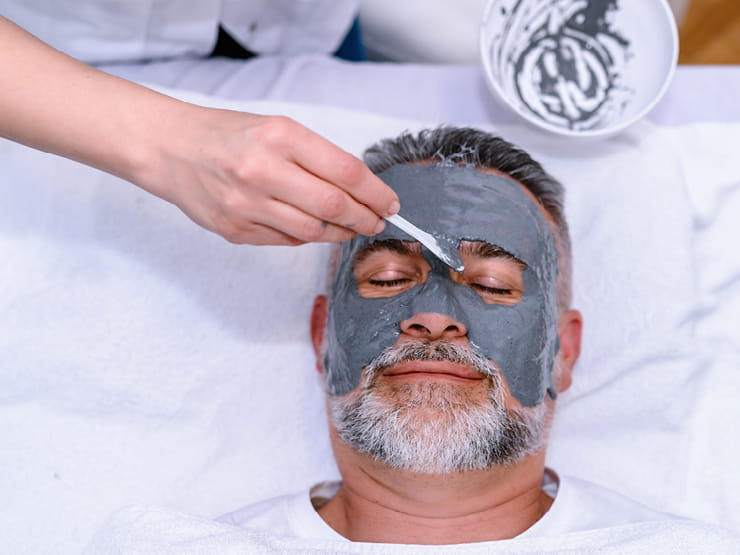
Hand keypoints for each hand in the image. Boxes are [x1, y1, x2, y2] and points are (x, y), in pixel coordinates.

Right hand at [142, 107, 399, 244]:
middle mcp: (263, 170)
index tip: (390, 203)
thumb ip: (316, 157)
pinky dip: (307, 236)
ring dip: (340, 232)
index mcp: (280, 136)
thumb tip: (360, 191)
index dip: (376, 193)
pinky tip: (312, 227)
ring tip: (350, 227)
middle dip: (366, 218)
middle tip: (378, 221)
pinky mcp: (234, 230)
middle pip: (335, 206)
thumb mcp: (276, 129)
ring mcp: (246, 204)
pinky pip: (287, 240)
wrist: (170, 149)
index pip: (346, 171)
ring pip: (313, 230)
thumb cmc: (227, 135)